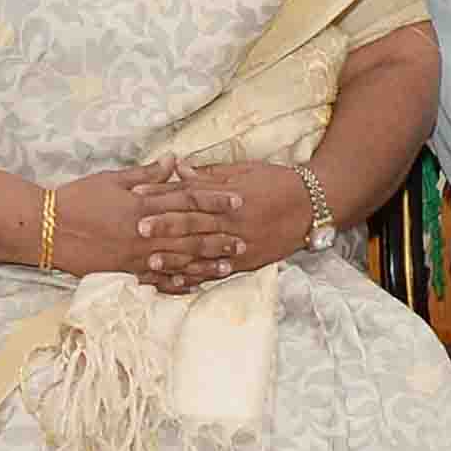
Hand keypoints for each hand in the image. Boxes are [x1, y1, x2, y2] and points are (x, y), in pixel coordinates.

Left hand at [127, 161, 312, 292]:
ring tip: (150, 262)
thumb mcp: (244, 170)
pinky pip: (220, 271)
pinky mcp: (249, 262)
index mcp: (230, 196)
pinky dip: (199, 277)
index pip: (189, 194)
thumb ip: (209, 175)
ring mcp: (241, 245)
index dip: (162, 194)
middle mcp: (234, 222)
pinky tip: (179, 282)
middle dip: (164, 227)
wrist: (314, 205)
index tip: (136, 194)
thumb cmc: (277, 182)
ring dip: (176, 258)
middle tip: (137, 229)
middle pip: (193, 224)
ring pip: (203, 252)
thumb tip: (177, 168)